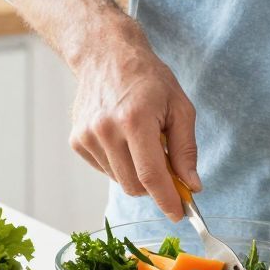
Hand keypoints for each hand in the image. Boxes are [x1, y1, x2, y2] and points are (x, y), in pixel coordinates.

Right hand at [69, 33, 198, 221]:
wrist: (106, 56)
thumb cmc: (148, 79)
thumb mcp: (180, 107)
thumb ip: (186, 149)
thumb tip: (192, 185)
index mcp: (135, 120)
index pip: (151, 175)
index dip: (167, 200)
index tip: (179, 214)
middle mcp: (106, 130)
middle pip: (135, 185)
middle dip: (155, 187)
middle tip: (170, 173)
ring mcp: (87, 136)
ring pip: (120, 180)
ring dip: (137, 174)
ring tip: (143, 143)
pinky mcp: (76, 141)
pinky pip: (105, 170)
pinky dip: (120, 165)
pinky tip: (125, 141)